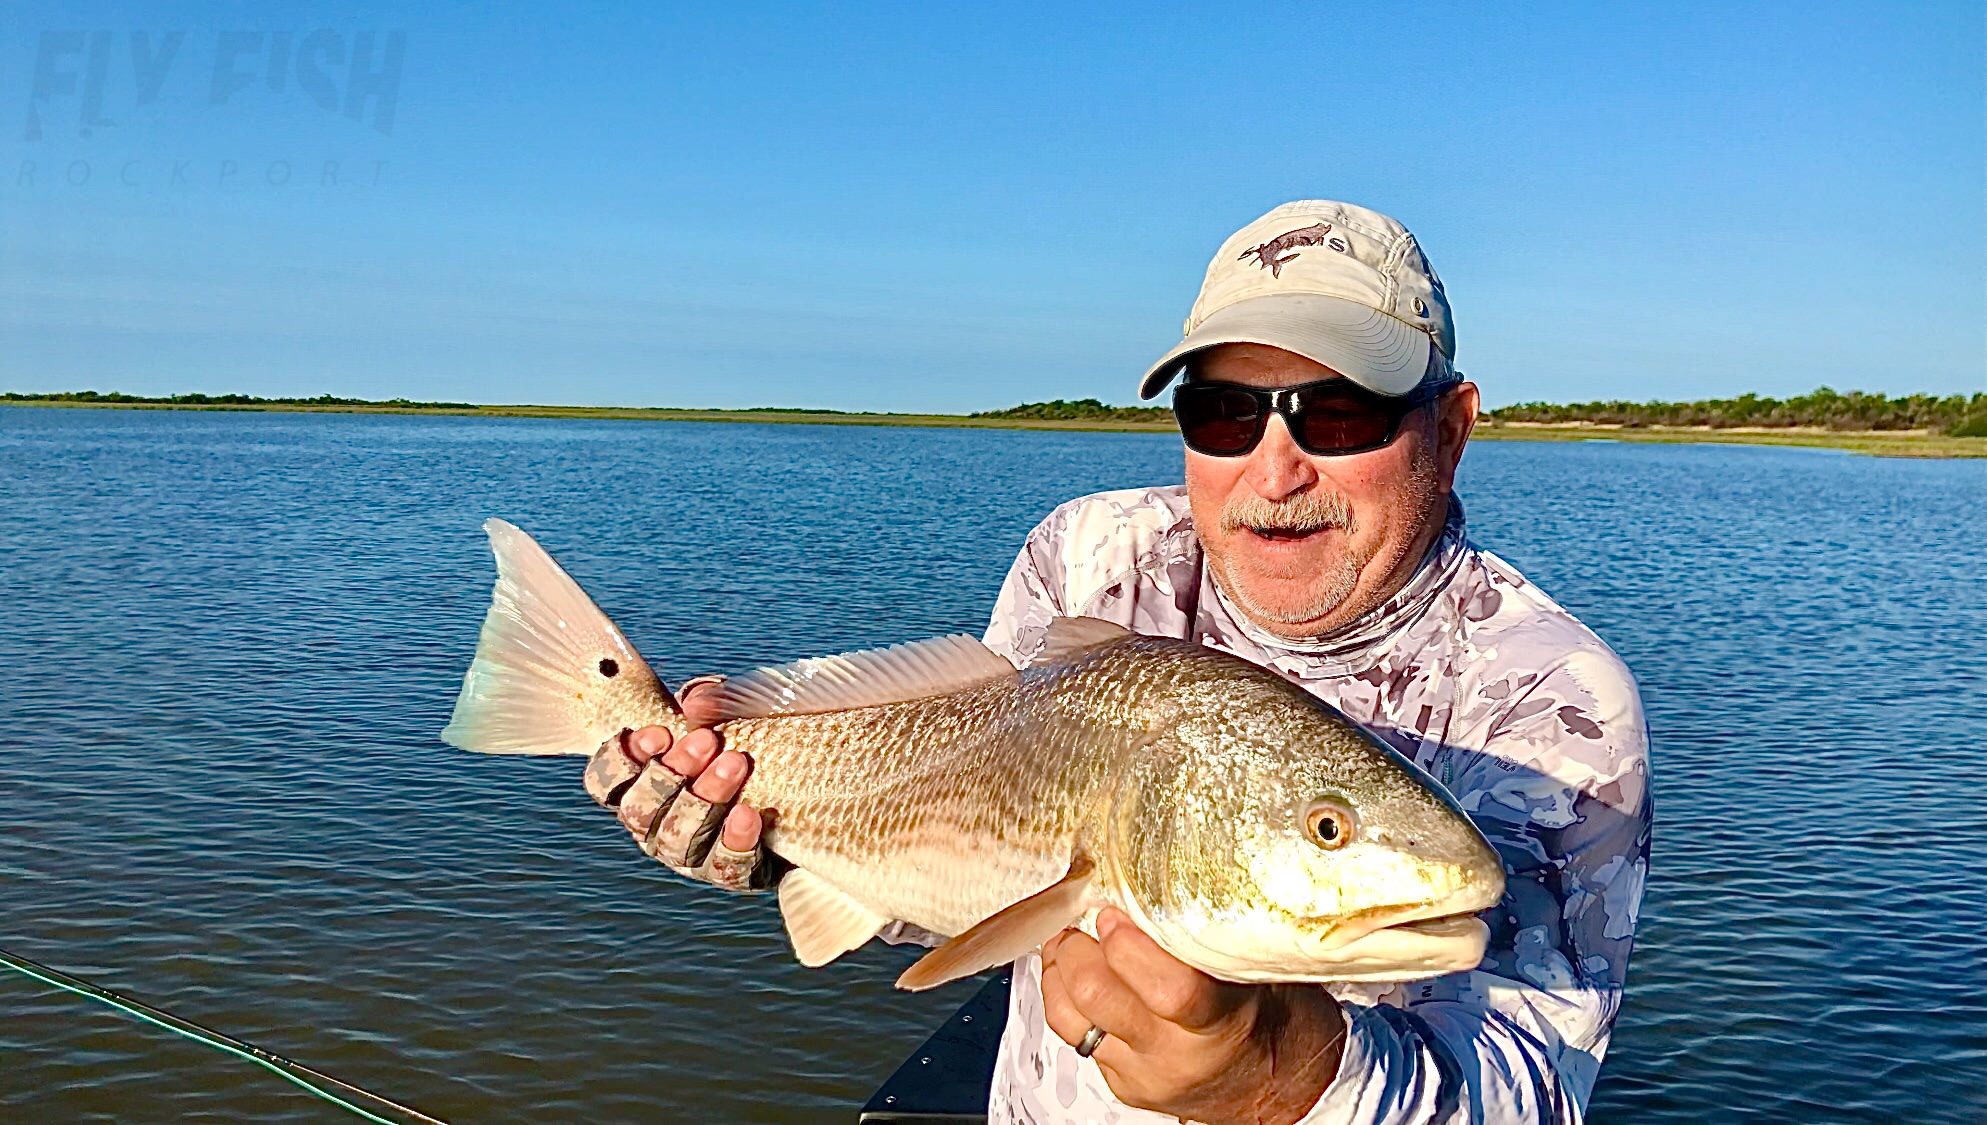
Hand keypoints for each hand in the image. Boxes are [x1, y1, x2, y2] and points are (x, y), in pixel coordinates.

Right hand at [582, 679, 776, 891]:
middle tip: (707, 740)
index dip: (621, 760)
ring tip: (735, 764)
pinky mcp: (729, 874)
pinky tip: (749, 814)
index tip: (659, 732)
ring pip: (678, 839)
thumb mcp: (726, 714)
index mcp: (639, 788)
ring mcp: (688, 856)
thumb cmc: (744, 745)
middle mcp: (654, 828)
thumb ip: (708, 700)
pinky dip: (734, 840)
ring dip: (705, 799)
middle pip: (639, 811)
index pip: (604, 783)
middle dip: (671, 773)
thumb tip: (694, 702)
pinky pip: (723, 867)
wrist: (796, 797)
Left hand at [1040, 908, 1346, 1124]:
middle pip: (1099, 996)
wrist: (1277, 1091)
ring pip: (1071, 1015)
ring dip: (1063, 967)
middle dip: (1083, 945)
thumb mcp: (1263, 975)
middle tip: (1094, 917)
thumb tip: (1171, 878)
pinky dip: (1064, 995)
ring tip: (1074, 938)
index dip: (1131, 944)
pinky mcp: (1119, 1083)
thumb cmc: (1277, 1024)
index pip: (1169, 990)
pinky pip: (1071, 1034)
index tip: (1118, 908)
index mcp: (1221, 1025)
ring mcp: (1141, 1072)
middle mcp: (1175, 1054)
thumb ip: (1218, 937)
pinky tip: (1073, 970)